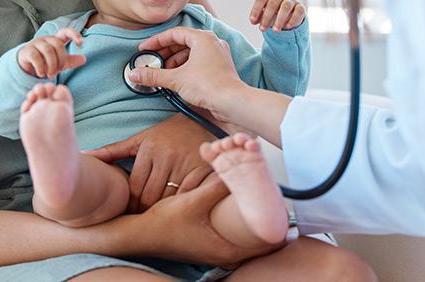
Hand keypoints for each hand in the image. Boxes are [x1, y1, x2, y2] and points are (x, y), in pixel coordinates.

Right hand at [17, 28, 85, 77]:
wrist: (27, 67)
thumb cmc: (46, 62)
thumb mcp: (60, 62)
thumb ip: (71, 61)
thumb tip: (84, 59)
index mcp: (56, 39)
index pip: (66, 31)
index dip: (74, 34)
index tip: (81, 43)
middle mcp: (46, 39)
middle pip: (58, 45)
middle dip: (60, 60)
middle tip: (58, 71)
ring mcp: (36, 43)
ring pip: (48, 50)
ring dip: (51, 65)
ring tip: (51, 75)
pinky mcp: (27, 50)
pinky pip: (36, 57)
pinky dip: (41, 67)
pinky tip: (42, 74)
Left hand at [84, 114, 214, 211]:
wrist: (204, 119)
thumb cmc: (168, 133)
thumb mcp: (141, 139)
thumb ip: (113, 150)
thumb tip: (84, 156)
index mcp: (149, 148)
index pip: (134, 188)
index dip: (130, 204)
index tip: (130, 212)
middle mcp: (167, 155)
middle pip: (150, 197)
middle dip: (144, 211)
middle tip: (143, 219)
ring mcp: (186, 163)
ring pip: (168, 200)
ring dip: (162, 211)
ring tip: (159, 216)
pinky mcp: (203, 170)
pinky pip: (188, 197)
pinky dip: (182, 206)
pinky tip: (179, 208)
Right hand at [127, 174, 280, 265]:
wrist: (140, 235)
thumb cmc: (164, 224)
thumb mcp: (192, 202)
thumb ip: (215, 186)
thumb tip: (235, 169)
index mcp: (227, 249)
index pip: (267, 244)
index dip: (278, 228)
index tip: (284, 210)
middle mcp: (225, 255)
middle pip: (259, 241)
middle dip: (267, 220)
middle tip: (274, 200)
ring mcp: (218, 251)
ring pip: (247, 238)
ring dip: (254, 220)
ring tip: (261, 200)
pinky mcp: (211, 244)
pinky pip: (235, 235)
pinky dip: (241, 223)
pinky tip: (239, 206)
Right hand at [128, 27, 246, 119]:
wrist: (233, 103)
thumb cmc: (209, 85)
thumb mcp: (176, 79)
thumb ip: (153, 75)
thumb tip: (134, 74)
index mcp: (202, 38)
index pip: (174, 33)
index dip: (156, 41)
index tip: (144, 49)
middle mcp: (212, 42)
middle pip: (182, 42)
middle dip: (165, 53)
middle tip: (151, 62)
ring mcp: (217, 55)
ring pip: (190, 53)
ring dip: (174, 62)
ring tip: (162, 74)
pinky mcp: (219, 68)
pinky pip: (198, 62)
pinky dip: (185, 68)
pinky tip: (175, 79)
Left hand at [249, 0, 305, 31]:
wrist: (291, 16)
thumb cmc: (275, 15)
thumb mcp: (266, 16)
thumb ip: (259, 18)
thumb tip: (253, 21)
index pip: (261, 0)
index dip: (256, 10)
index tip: (252, 22)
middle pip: (272, 3)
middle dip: (266, 17)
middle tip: (262, 29)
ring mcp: (291, 1)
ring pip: (286, 6)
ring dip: (280, 19)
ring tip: (275, 31)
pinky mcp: (300, 7)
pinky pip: (298, 11)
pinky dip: (293, 19)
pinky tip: (287, 27)